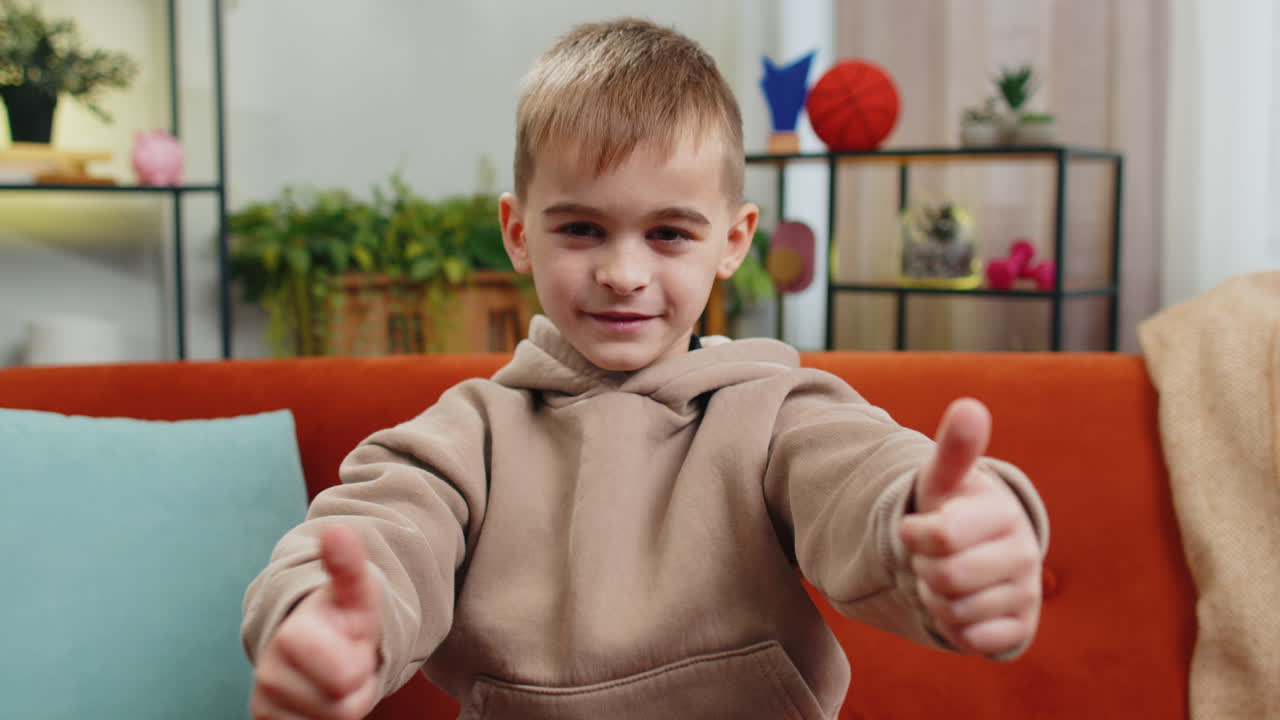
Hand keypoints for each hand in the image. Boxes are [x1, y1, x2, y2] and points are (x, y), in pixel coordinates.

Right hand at [251, 524, 382, 719]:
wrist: (318, 640)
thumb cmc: (342, 614)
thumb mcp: (355, 590)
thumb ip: (348, 563)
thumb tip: (338, 529)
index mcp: (292, 635)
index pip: (347, 677)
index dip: (361, 661)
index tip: (349, 639)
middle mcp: (268, 671)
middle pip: (343, 706)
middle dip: (355, 685)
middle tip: (345, 658)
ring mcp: (265, 700)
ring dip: (343, 701)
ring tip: (334, 674)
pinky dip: (327, 719)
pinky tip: (320, 694)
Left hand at [898, 398, 1041, 657]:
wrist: (974, 551)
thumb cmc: (951, 510)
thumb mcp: (943, 481)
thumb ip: (953, 449)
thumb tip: (969, 407)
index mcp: (1002, 511)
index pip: (939, 536)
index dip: (914, 535)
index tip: (919, 526)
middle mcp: (1023, 551)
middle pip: (944, 578)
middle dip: (925, 569)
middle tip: (935, 555)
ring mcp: (1026, 592)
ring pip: (954, 612)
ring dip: (937, 599)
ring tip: (948, 576)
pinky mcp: (1021, 629)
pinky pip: (972, 641)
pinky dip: (955, 628)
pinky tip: (963, 605)